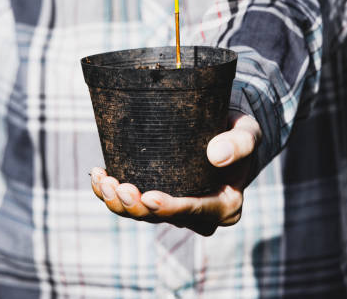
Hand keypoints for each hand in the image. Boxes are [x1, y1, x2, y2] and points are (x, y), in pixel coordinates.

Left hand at [90, 111, 260, 235]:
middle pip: (162, 217)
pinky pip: (134, 203)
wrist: (229, 128)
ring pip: (143, 214)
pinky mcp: (163, 197)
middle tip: (114, 185)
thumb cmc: (240, 130)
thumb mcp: (249, 132)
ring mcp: (179, 209)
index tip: (146, 197)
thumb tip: (216, 156)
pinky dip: (113, 194)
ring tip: (101, 180)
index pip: (195, 211)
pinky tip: (98, 177)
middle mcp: (201, 215)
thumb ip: (239, 143)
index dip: (169, 208)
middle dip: (134, 207)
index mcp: (225, 205)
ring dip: (118, 202)